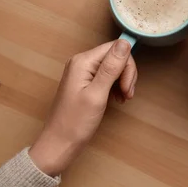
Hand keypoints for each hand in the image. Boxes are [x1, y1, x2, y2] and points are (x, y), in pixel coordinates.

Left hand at [29, 40, 136, 175]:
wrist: (59, 144)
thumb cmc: (76, 122)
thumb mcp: (97, 94)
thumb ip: (111, 67)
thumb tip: (125, 42)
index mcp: (83, 61)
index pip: (115, 48)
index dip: (127, 66)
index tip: (128, 87)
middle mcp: (81, 62)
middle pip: (114, 56)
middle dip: (126, 74)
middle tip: (128, 95)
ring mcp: (82, 72)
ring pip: (113, 66)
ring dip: (123, 81)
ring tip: (124, 99)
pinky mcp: (84, 82)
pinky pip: (106, 76)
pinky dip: (116, 86)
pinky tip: (118, 99)